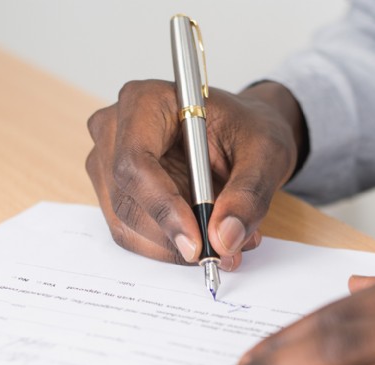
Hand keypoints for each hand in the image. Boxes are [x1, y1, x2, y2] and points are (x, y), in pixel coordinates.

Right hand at [86, 80, 305, 269]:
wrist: (242, 135)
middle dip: (173, 236)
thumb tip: (224, 238)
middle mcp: (114, 130)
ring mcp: (108, 163)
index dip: (163, 208)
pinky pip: (132, 234)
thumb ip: (248, 195)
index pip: (135, 163)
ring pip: (127, 224)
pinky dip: (169, 246)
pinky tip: (204, 237)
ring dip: (174, 246)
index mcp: (145, 102)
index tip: (196, 243)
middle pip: (127, 200)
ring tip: (225, 242)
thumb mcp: (266, 154)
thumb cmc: (248, 130)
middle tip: (222, 252)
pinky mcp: (115, 193)